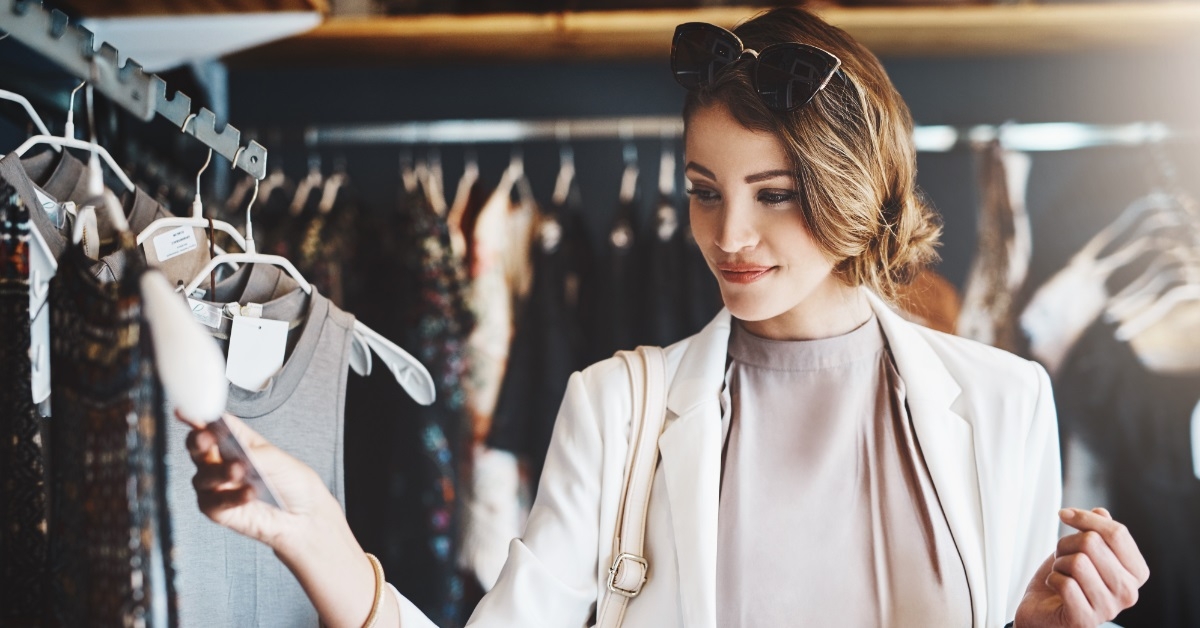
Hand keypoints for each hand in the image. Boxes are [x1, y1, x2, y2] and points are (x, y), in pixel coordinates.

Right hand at [182, 411, 339, 552]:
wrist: (305, 515)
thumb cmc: (292, 482)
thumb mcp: (278, 459)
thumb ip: (253, 453)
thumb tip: (234, 452)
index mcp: (236, 441)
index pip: (213, 425)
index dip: (199, 417)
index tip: (188, 412)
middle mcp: (221, 462)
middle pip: (199, 448)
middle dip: (198, 441)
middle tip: (206, 438)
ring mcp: (217, 486)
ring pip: (204, 476)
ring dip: (221, 472)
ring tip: (240, 470)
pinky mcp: (218, 511)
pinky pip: (215, 502)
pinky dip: (231, 497)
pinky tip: (249, 493)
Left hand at [1015, 507, 1149, 627]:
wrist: (1043, 608)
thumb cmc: (1067, 577)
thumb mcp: (1082, 548)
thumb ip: (1097, 530)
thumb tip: (1101, 511)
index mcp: (1136, 572)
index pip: (1117, 533)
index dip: (1086, 518)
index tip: (1064, 514)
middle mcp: (1129, 593)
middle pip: (1092, 543)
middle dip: (1067, 544)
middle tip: (1063, 558)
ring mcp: (1110, 609)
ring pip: (1077, 562)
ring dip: (1059, 564)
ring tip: (1062, 575)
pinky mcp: (1086, 620)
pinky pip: (1065, 583)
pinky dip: (1052, 580)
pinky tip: (1056, 589)